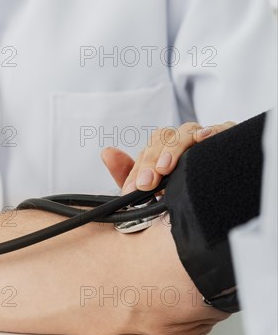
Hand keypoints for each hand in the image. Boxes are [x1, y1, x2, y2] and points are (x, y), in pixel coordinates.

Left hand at [101, 121, 235, 192]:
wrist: (217, 205)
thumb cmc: (182, 196)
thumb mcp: (151, 192)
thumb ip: (127, 174)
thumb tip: (107, 152)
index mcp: (165, 152)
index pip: (148, 151)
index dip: (140, 168)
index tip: (134, 187)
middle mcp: (183, 143)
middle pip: (164, 138)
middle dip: (152, 160)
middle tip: (147, 183)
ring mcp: (205, 140)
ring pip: (186, 131)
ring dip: (174, 148)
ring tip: (166, 167)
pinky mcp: (229, 140)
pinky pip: (223, 129)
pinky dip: (213, 131)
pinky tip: (203, 138)